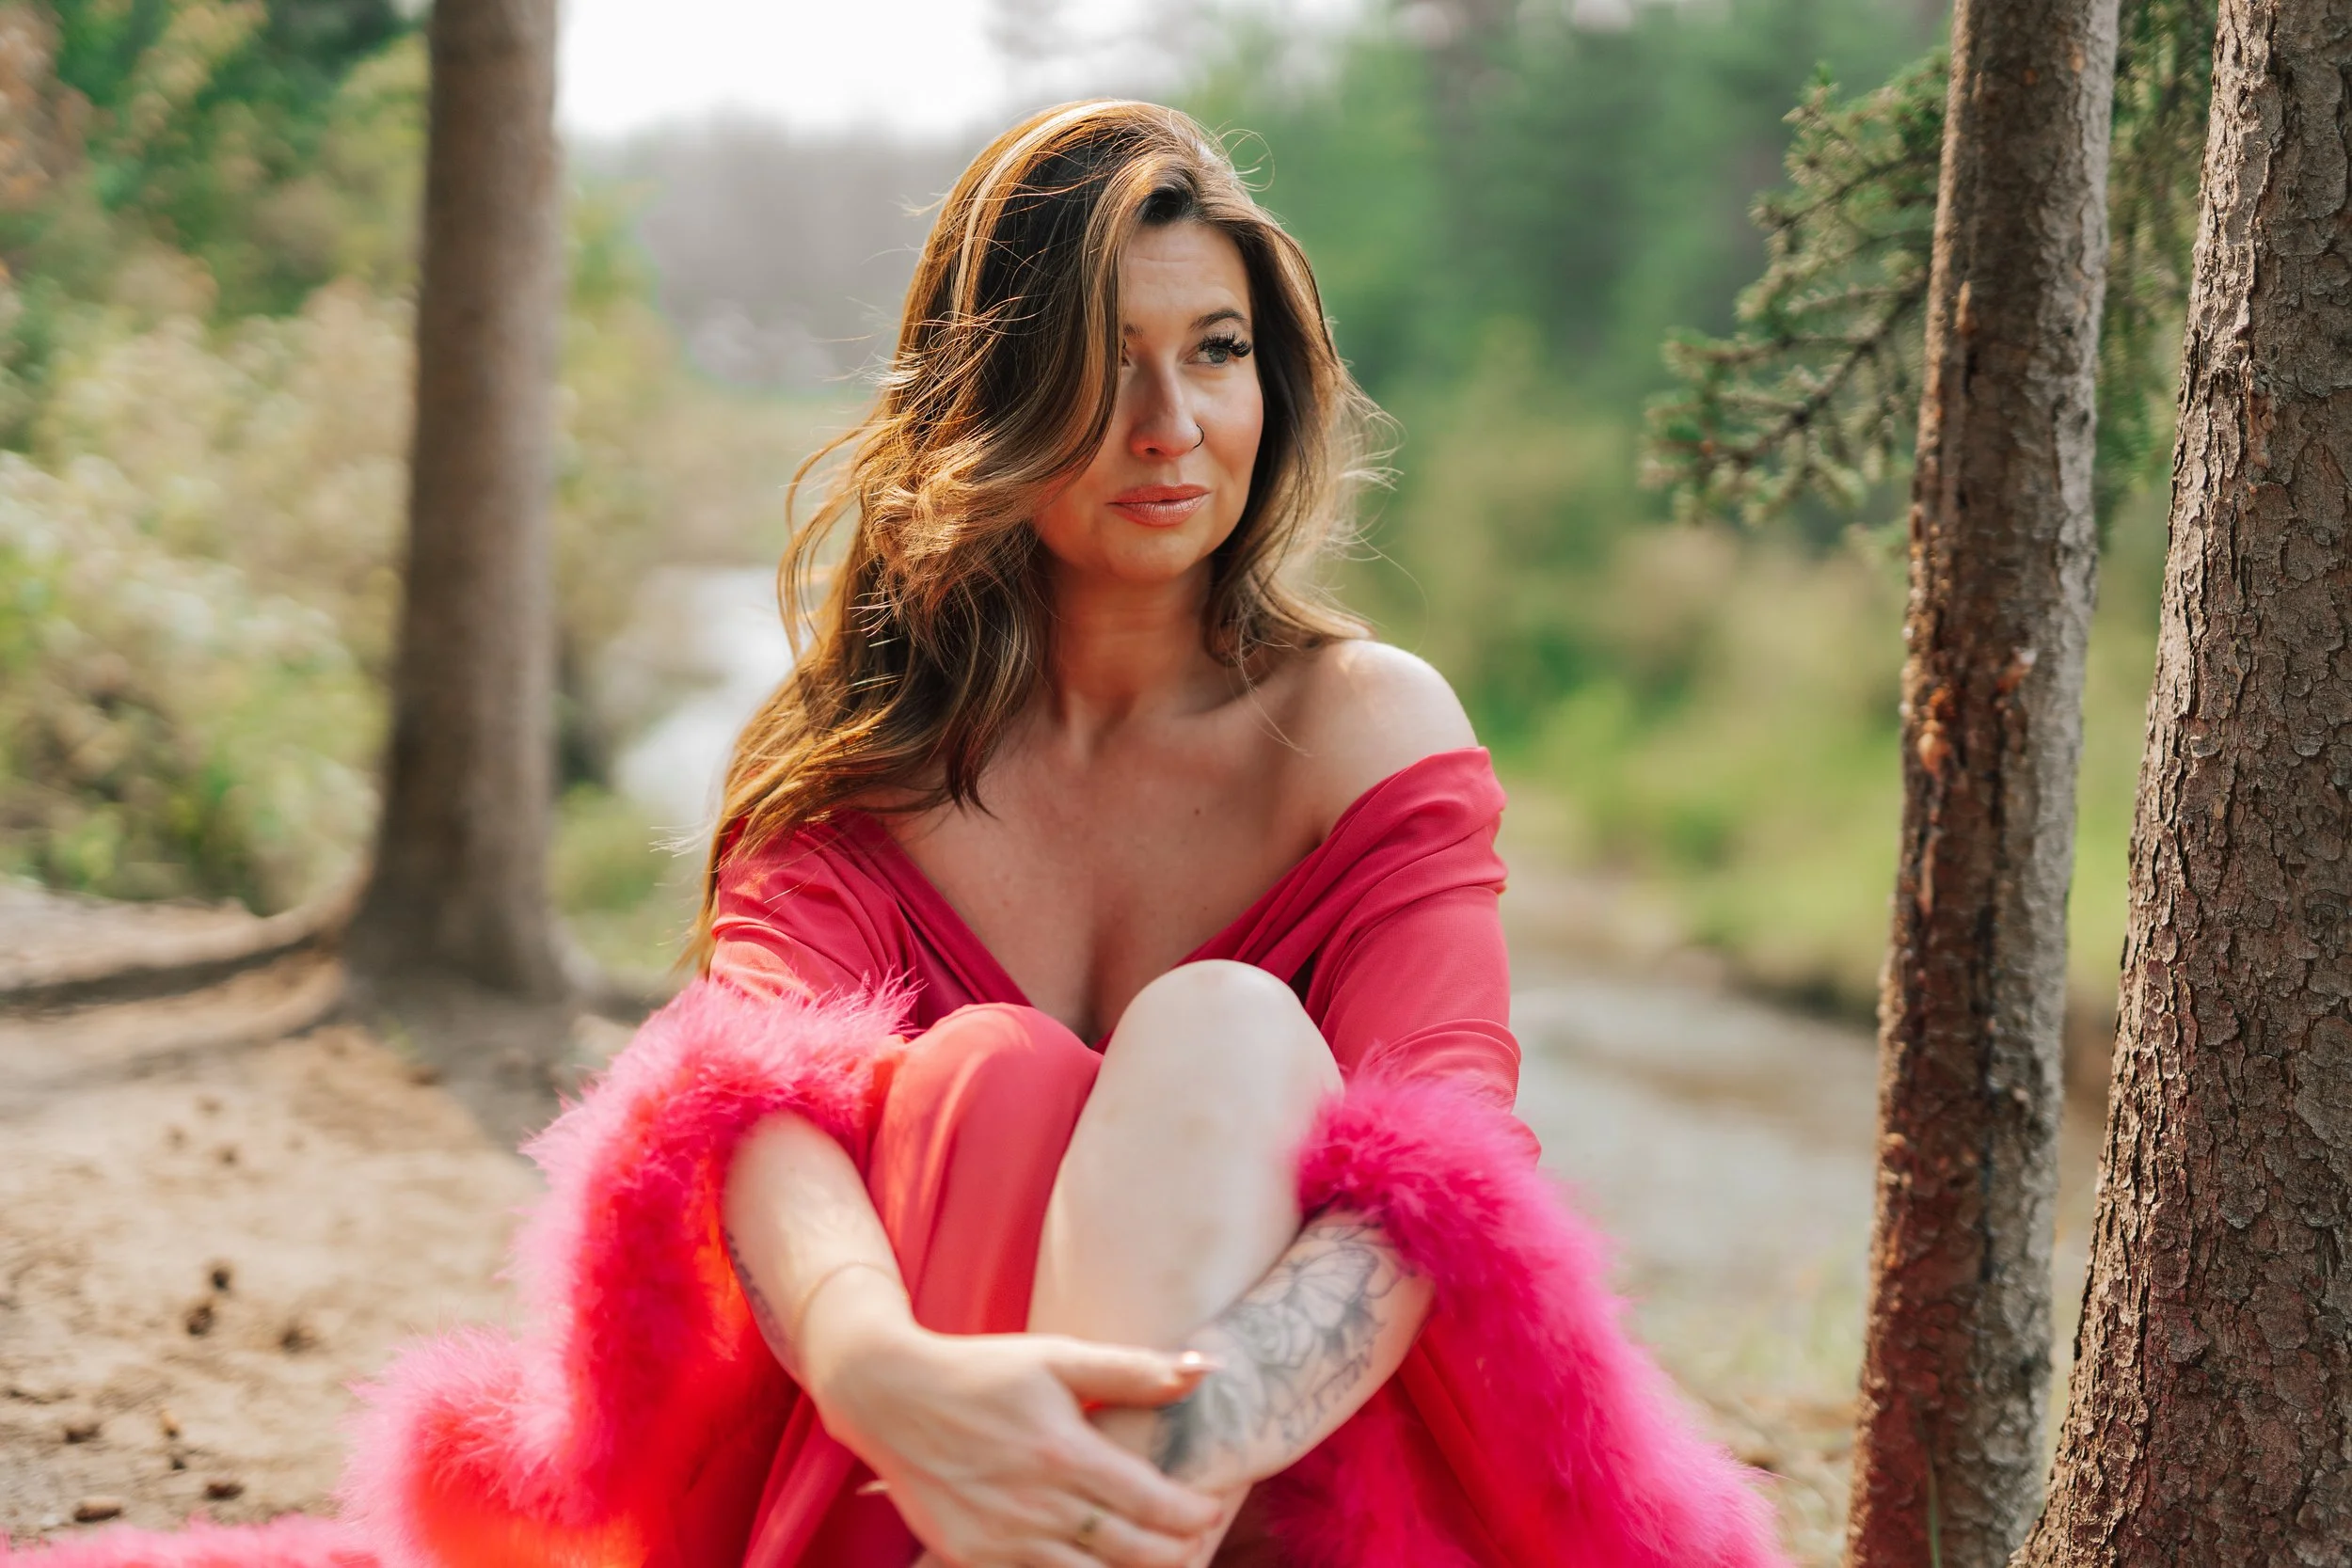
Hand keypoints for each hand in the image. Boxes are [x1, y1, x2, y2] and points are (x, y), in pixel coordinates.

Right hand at [802, 1272, 1223, 1566]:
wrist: (889, 1397)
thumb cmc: (983, 1372)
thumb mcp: (1058, 1356)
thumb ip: (1134, 1370)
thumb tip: (1205, 1371)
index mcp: (1066, 1452)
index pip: (1156, 1504)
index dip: (1194, 1515)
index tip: (1211, 1507)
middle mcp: (1037, 1505)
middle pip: (1135, 1553)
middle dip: (1178, 1551)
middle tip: (1194, 1539)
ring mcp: (1003, 1541)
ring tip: (1156, 1555)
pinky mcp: (973, 1560)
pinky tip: (1097, 1561)